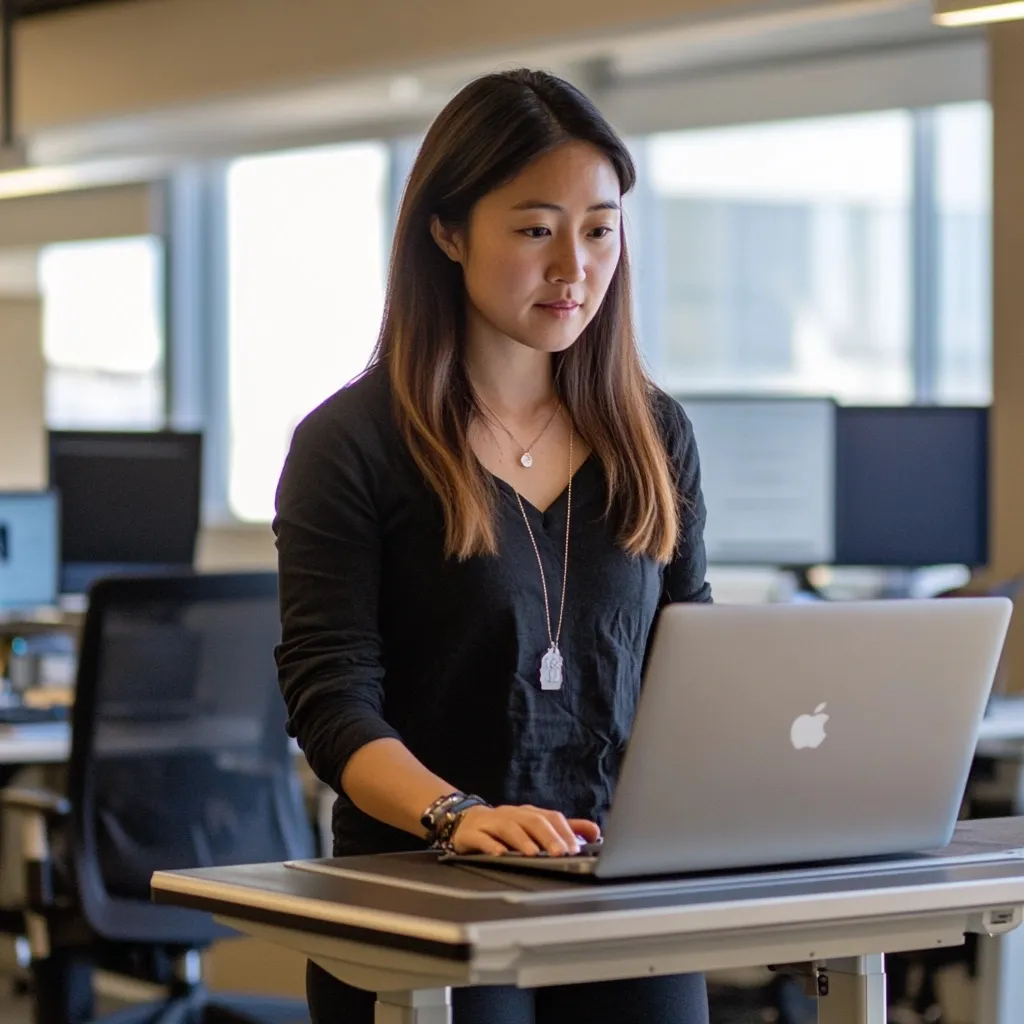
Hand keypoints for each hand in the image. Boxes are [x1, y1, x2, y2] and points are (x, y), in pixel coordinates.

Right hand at [451, 803, 600, 856]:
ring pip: (509, 827)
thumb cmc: (505, 826)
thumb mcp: (535, 825)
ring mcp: (492, 822)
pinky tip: (499, 854)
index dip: (564, 831)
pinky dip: (490, 845)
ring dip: (522, 840)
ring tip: (533, 853)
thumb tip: (595, 832)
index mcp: (528, 813)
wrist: (466, 821)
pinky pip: (481, 837)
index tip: (577, 848)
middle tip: (561, 853)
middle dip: (548, 837)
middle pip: (532, 821)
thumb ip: (564, 829)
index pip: (550, 817)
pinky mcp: (472, 833)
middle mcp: (512, 814)